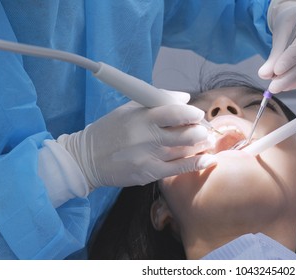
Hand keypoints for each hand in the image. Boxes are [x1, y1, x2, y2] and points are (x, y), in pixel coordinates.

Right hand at [57, 101, 216, 189]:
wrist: (86, 159)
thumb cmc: (109, 131)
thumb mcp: (128, 109)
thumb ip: (158, 101)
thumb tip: (185, 97)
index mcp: (142, 117)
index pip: (175, 112)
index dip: (192, 113)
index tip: (198, 114)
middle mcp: (147, 136)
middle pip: (185, 133)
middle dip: (200, 131)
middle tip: (203, 129)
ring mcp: (149, 156)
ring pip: (185, 150)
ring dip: (200, 145)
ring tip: (206, 141)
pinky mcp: (149, 173)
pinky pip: (179, 168)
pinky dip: (197, 163)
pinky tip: (208, 159)